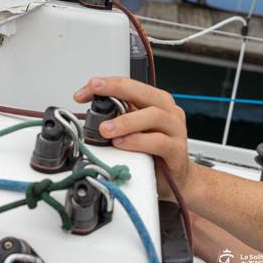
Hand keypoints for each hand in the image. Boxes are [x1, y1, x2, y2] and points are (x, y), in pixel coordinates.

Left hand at [73, 77, 189, 199]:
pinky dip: (138, 141)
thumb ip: (120, 118)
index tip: (85, 92)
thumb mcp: (135, 130)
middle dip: (116, 89)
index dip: (107, 84)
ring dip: (126, 121)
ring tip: (106, 129)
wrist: (178, 178)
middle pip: (144, 92)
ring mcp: (175, 129)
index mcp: (157, 102)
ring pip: (154, 115)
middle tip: (94, 92)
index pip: (130, 85)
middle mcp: (168, 111)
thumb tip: (93, 113)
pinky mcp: (177, 150)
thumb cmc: (156, 152)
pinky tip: (122, 144)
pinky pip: (159, 142)